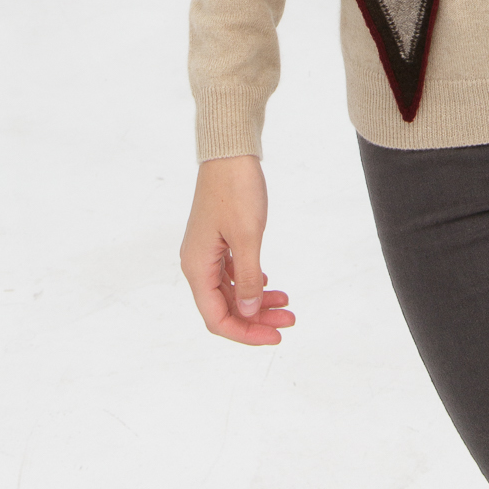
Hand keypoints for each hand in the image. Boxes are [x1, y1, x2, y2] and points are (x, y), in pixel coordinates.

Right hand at [179, 155, 295, 345]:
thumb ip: (248, 278)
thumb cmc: (236, 190)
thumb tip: (249, 313)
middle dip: (257, 318)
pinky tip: (268, 283)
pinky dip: (251, 281)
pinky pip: (232, 272)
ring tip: (287, 303)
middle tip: (290, 320)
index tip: (276, 335)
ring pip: (231, 291)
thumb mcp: (248, 237)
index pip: (217, 318)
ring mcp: (206, 252)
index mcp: (197, 268)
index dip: (246, 333)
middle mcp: (197, 264)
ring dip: (257, 300)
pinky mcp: (217, 240)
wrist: (230, 152)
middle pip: (225, 307)